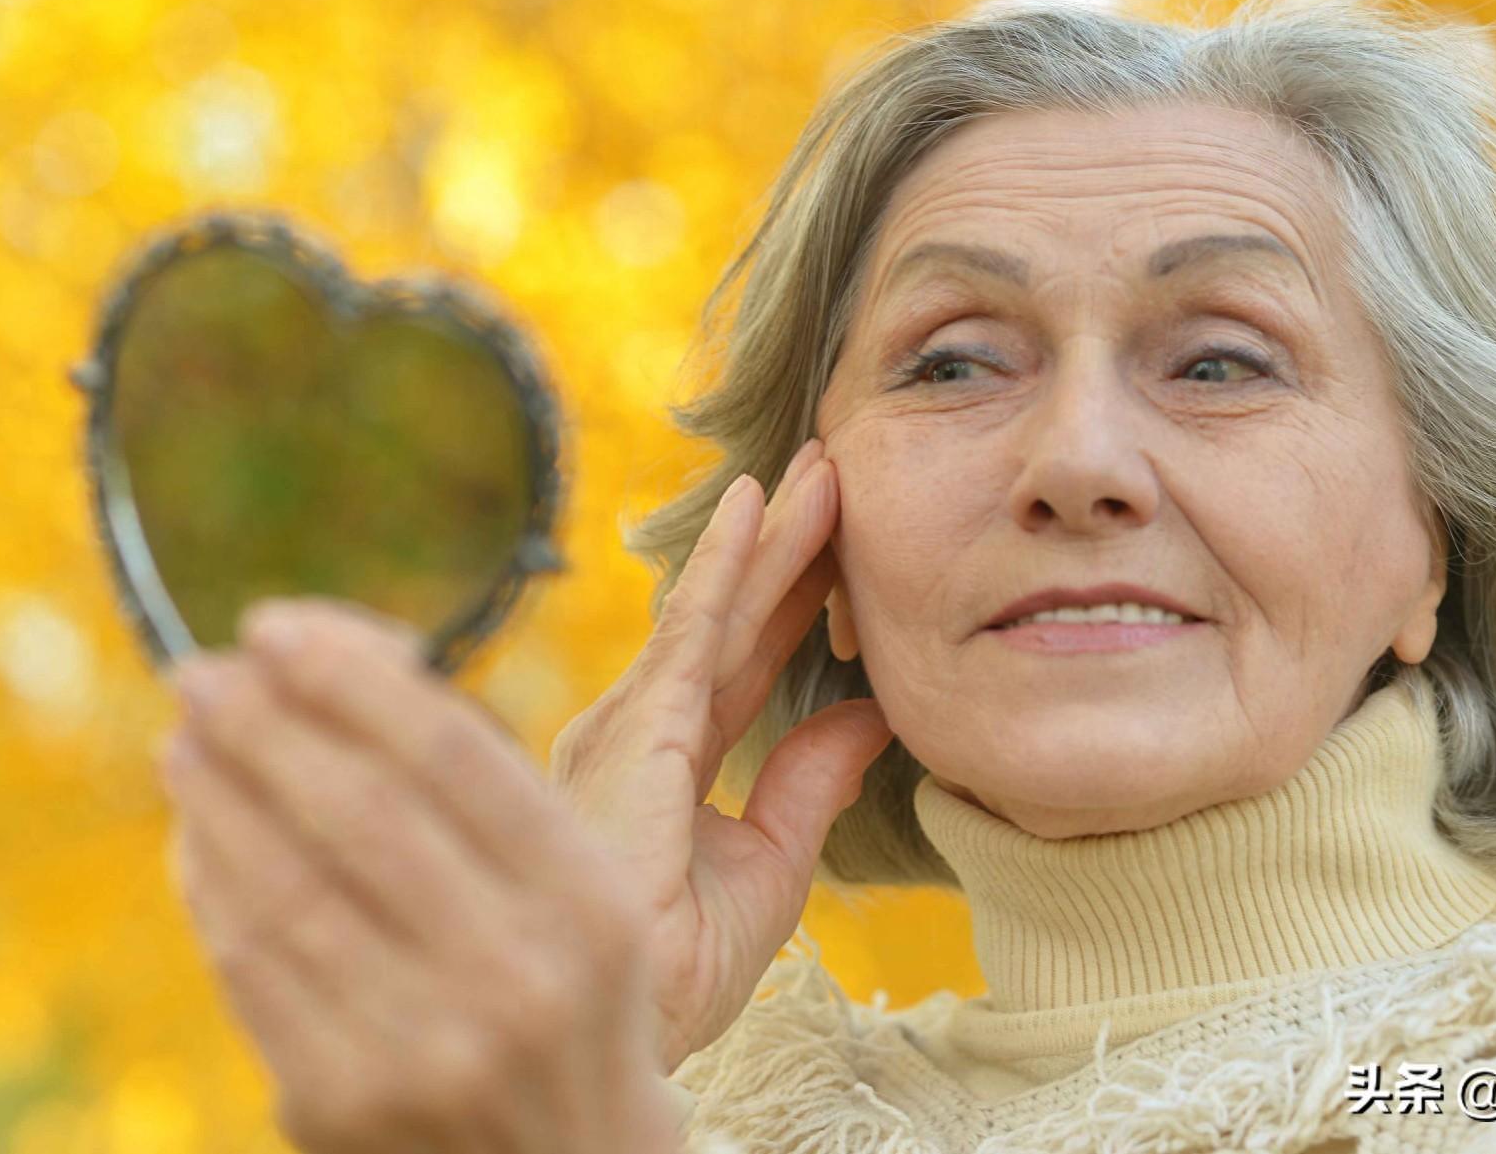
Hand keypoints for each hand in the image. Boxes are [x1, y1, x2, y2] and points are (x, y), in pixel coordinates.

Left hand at [157, 598, 681, 1153]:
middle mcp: (514, 976)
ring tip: (186, 740)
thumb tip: (347, 681)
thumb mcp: (593, 906)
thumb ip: (498, 808)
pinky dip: (210, 885)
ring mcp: (422, 1049)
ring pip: (285, 888)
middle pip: (359, 812)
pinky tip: (197, 836)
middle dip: (264, 723)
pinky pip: (250, 968)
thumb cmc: (574, 1008)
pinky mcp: (338, 1105)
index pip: (455, 756)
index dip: (353, 676)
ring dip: (217, 796)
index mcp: (590, 906)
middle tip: (203, 670)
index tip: (281, 624)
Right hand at [549, 437, 894, 1073]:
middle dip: (786, 543)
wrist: (628, 1031)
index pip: (746, 658)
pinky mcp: (634, 733)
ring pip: (718, 609)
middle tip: (833, 464)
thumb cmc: (672, 974)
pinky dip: (730, 563)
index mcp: (666, 762)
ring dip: (773, 535)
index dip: (795, 595)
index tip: (841, 536)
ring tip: (823, 465)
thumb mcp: (769, 867)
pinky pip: (695, 632)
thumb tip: (868, 716)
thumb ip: (809, 786)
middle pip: (731, 618)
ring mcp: (627, 727)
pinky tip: (762, 507)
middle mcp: (637, 731)